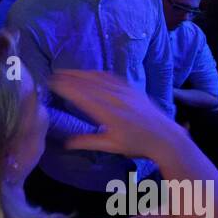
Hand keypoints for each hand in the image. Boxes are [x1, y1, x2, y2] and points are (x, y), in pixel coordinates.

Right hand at [49, 70, 188, 159]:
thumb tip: (65, 143)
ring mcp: (124, 91)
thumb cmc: (137, 145)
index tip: (52, 83)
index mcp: (108, 113)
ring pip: (98, 78)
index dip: (66, 87)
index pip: (82, 96)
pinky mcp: (131, 88)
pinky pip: (110, 76)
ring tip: (65, 72)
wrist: (165, 137)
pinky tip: (88, 73)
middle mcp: (115, 98)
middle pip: (88, 83)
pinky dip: (96, 73)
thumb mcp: (112, 146)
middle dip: (69, 77)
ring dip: (80, 73)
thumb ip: (87, 142)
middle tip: (53, 75)